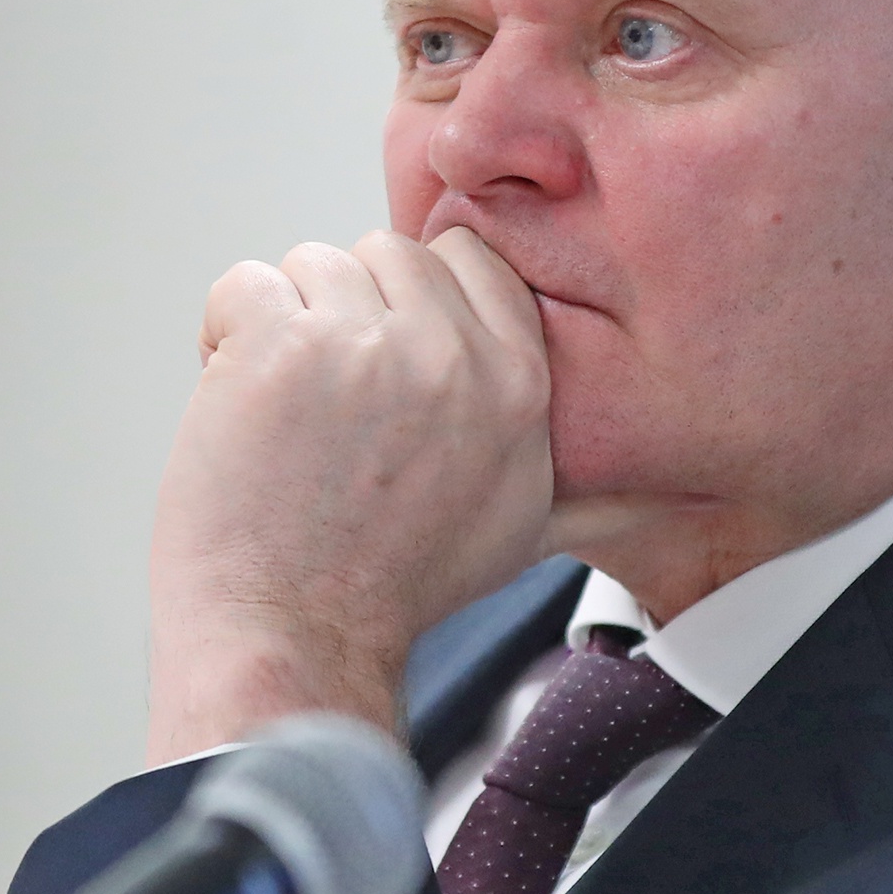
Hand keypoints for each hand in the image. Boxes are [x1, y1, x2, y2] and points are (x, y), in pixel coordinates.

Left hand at [144, 227, 552, 764]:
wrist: (295, 640)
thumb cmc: (395, 590)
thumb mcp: (523, 530)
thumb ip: (592, 489)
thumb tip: (670, 498)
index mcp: (520, 383)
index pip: (471, 259)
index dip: (413, 298)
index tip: (383, 360)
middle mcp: (452, 354)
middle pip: (388, 252)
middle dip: (348, 311)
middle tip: (327, 403)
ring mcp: (365, 344)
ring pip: (313, 263)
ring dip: (283, 325)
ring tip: (282, 411)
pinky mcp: (279, 345)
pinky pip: (241, 285)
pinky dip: (223, 335)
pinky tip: (236, 404)